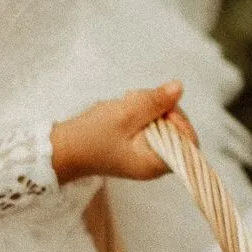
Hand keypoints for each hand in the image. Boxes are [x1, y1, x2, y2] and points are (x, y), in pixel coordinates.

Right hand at [50, 82, 197, 183]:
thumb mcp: (124, 114)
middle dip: (163, 110)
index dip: (181, 121)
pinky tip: (125, 109)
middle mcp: (155, 163)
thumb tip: (179, 88)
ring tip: (128, 103)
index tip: (162, 109)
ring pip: (164, 124)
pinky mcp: (137, 146)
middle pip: (178, 130)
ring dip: (150, 108)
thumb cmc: (91, 136)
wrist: (62, 149)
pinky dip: (142, 114)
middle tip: (138, 100)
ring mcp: (146, 155)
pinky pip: (151, 126)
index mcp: (155, 163)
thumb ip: (153, 102)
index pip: (189, 142)